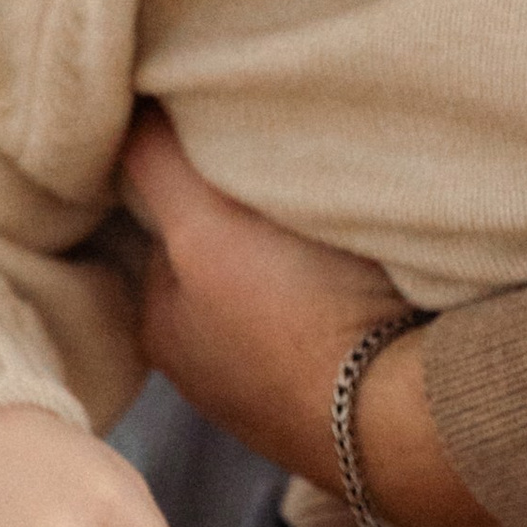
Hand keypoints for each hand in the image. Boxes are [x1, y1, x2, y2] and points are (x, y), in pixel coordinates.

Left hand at [117, 107, 497, 526]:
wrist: (400, 417)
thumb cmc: (293, 321)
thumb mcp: (204, 226)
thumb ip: (159, 166)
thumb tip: (127, 110)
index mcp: (163, 326)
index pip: (167, 224)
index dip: (195, 176)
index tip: (229, 141)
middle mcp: (210, 364)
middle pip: (225, 256)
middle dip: (250, 218)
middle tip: (291, 172)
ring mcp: (277, 385)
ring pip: (283, 285)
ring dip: (304, 253)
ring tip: (339, 214)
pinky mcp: (342, 392)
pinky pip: (335, 313)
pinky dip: (348, 287)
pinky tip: (374, 269)